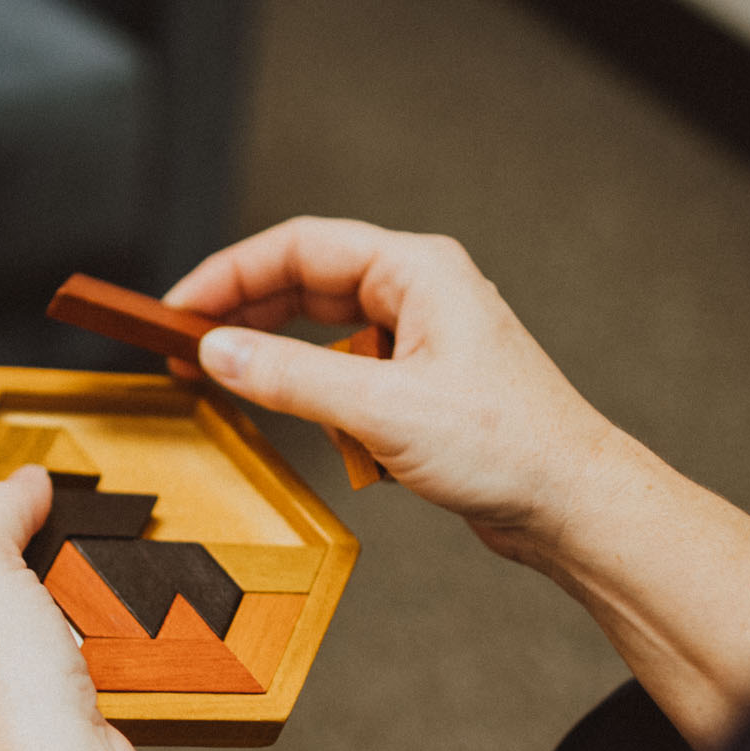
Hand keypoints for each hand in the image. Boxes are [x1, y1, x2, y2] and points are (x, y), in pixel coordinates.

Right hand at [164, 216, 619, 570]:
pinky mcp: (423, 386)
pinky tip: (322, 434)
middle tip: (186, 347)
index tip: (178, 307)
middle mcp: (420, 294)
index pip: (299, 247)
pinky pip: (350, 377)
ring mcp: (423, 339)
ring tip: (238, 389)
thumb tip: (218, 351)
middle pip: (306, 284)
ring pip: (325, 335)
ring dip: (285, 364)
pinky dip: (324, 400)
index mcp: (417, 271)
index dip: (229, 274)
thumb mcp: (382, 410)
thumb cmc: (510, 446)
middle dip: (245, 316)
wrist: (572, 503)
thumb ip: (292, 378)